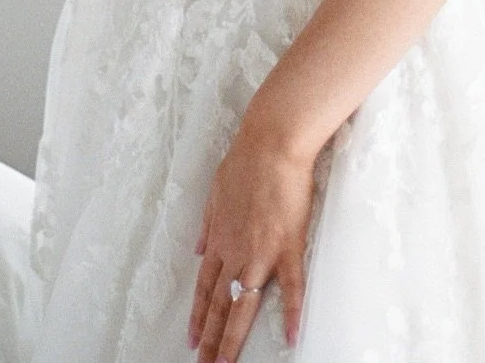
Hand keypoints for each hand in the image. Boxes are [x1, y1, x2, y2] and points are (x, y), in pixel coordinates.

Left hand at [189, 127, 313, 361]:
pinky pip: (290, 287)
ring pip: (244, 305)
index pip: (204, 288)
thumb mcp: (215, 192)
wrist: (271, 145)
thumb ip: (207, 224)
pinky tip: (292, 335)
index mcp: (219, 239)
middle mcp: (235, 252)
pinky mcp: (287, 246)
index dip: (198, 316)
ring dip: (233, 338)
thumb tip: (198, 249)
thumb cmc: (245, 162)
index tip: (192, 340)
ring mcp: (261, 253)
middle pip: (219, 304)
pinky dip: (292, 313)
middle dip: (210, 339)